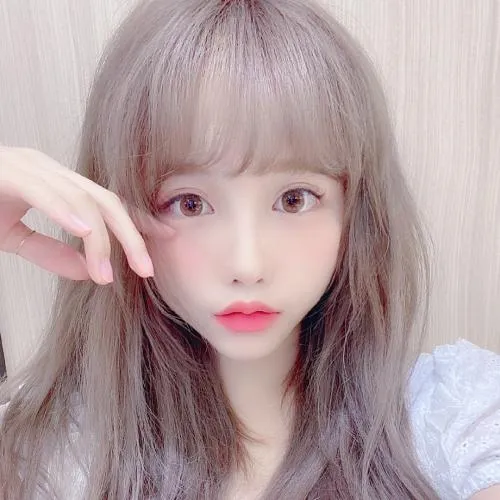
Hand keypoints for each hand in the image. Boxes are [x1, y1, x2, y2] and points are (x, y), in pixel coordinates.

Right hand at [0, 145, 173, 284]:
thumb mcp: (16, 237)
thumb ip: (51, 252)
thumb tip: (88, 273)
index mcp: (57, 182)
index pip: (108, 202)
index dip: (137, 221)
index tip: (163, 240)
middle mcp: (49, 170)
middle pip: (106, 201)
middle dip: (131, 236)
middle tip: (146, 270)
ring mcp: (29, 167)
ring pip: (81, 200)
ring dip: (99, 240)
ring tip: (106, 274)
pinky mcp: (6, 172)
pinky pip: (43, 190)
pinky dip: (64, 212)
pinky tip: (84, 235)